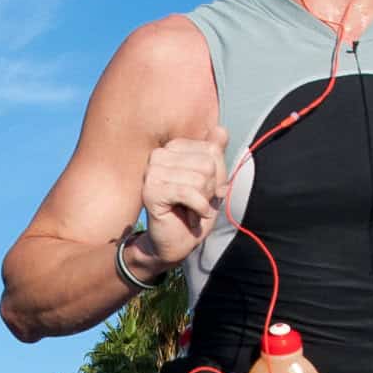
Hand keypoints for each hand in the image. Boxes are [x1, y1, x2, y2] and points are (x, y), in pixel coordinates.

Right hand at [139, 126, 229, 266]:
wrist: (175, 243)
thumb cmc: (192, 211)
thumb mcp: (212, 181)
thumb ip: (215, 155)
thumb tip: (221, 130)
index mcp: (173, 148)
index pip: (212, 149)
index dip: (218, 175)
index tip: (206, 191)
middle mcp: (159, 155)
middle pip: (207, 164)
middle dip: (210, 189)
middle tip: (198, 203)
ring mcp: (152, 172)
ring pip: (199, 179)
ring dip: (203, 201)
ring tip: (192, 209)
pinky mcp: (151, 190)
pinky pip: (188, 192)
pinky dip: (198, 208)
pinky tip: (193, 216)